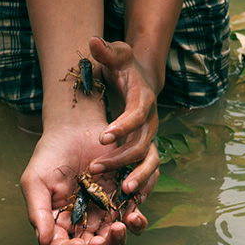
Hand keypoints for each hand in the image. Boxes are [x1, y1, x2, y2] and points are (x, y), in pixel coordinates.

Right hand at [20, 117, 147, 244]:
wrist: (74, 128)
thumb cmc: (50, 154)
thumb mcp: (35, 181)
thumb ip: (38, 212)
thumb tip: (43, 242)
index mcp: (58, 223)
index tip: (77, 244)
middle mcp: (82, 223)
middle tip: (99, 242)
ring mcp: (103, 213)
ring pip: (114, 241)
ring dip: (118, 242)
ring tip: (118, 228)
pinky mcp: (123, 199)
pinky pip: (134, 218)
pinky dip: (136, 222)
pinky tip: (133, 216)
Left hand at [87, 36, 160, 200]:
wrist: (142, 78)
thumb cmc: (125, 66)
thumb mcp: (117, 54)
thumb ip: (105, 51)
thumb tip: (92, 41)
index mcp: (143, 100)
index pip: (136, 114)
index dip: (122, 126)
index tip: (102, 136)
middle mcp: (151, 122)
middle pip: (142, 145)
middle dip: (120, 159)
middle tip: (95, 169)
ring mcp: (151, 138)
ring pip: (150, 163)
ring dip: (137, 178)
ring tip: (121, 194)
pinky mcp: (147, 150)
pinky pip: (149, 172)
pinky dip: (143, 186)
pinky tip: (131, 203)